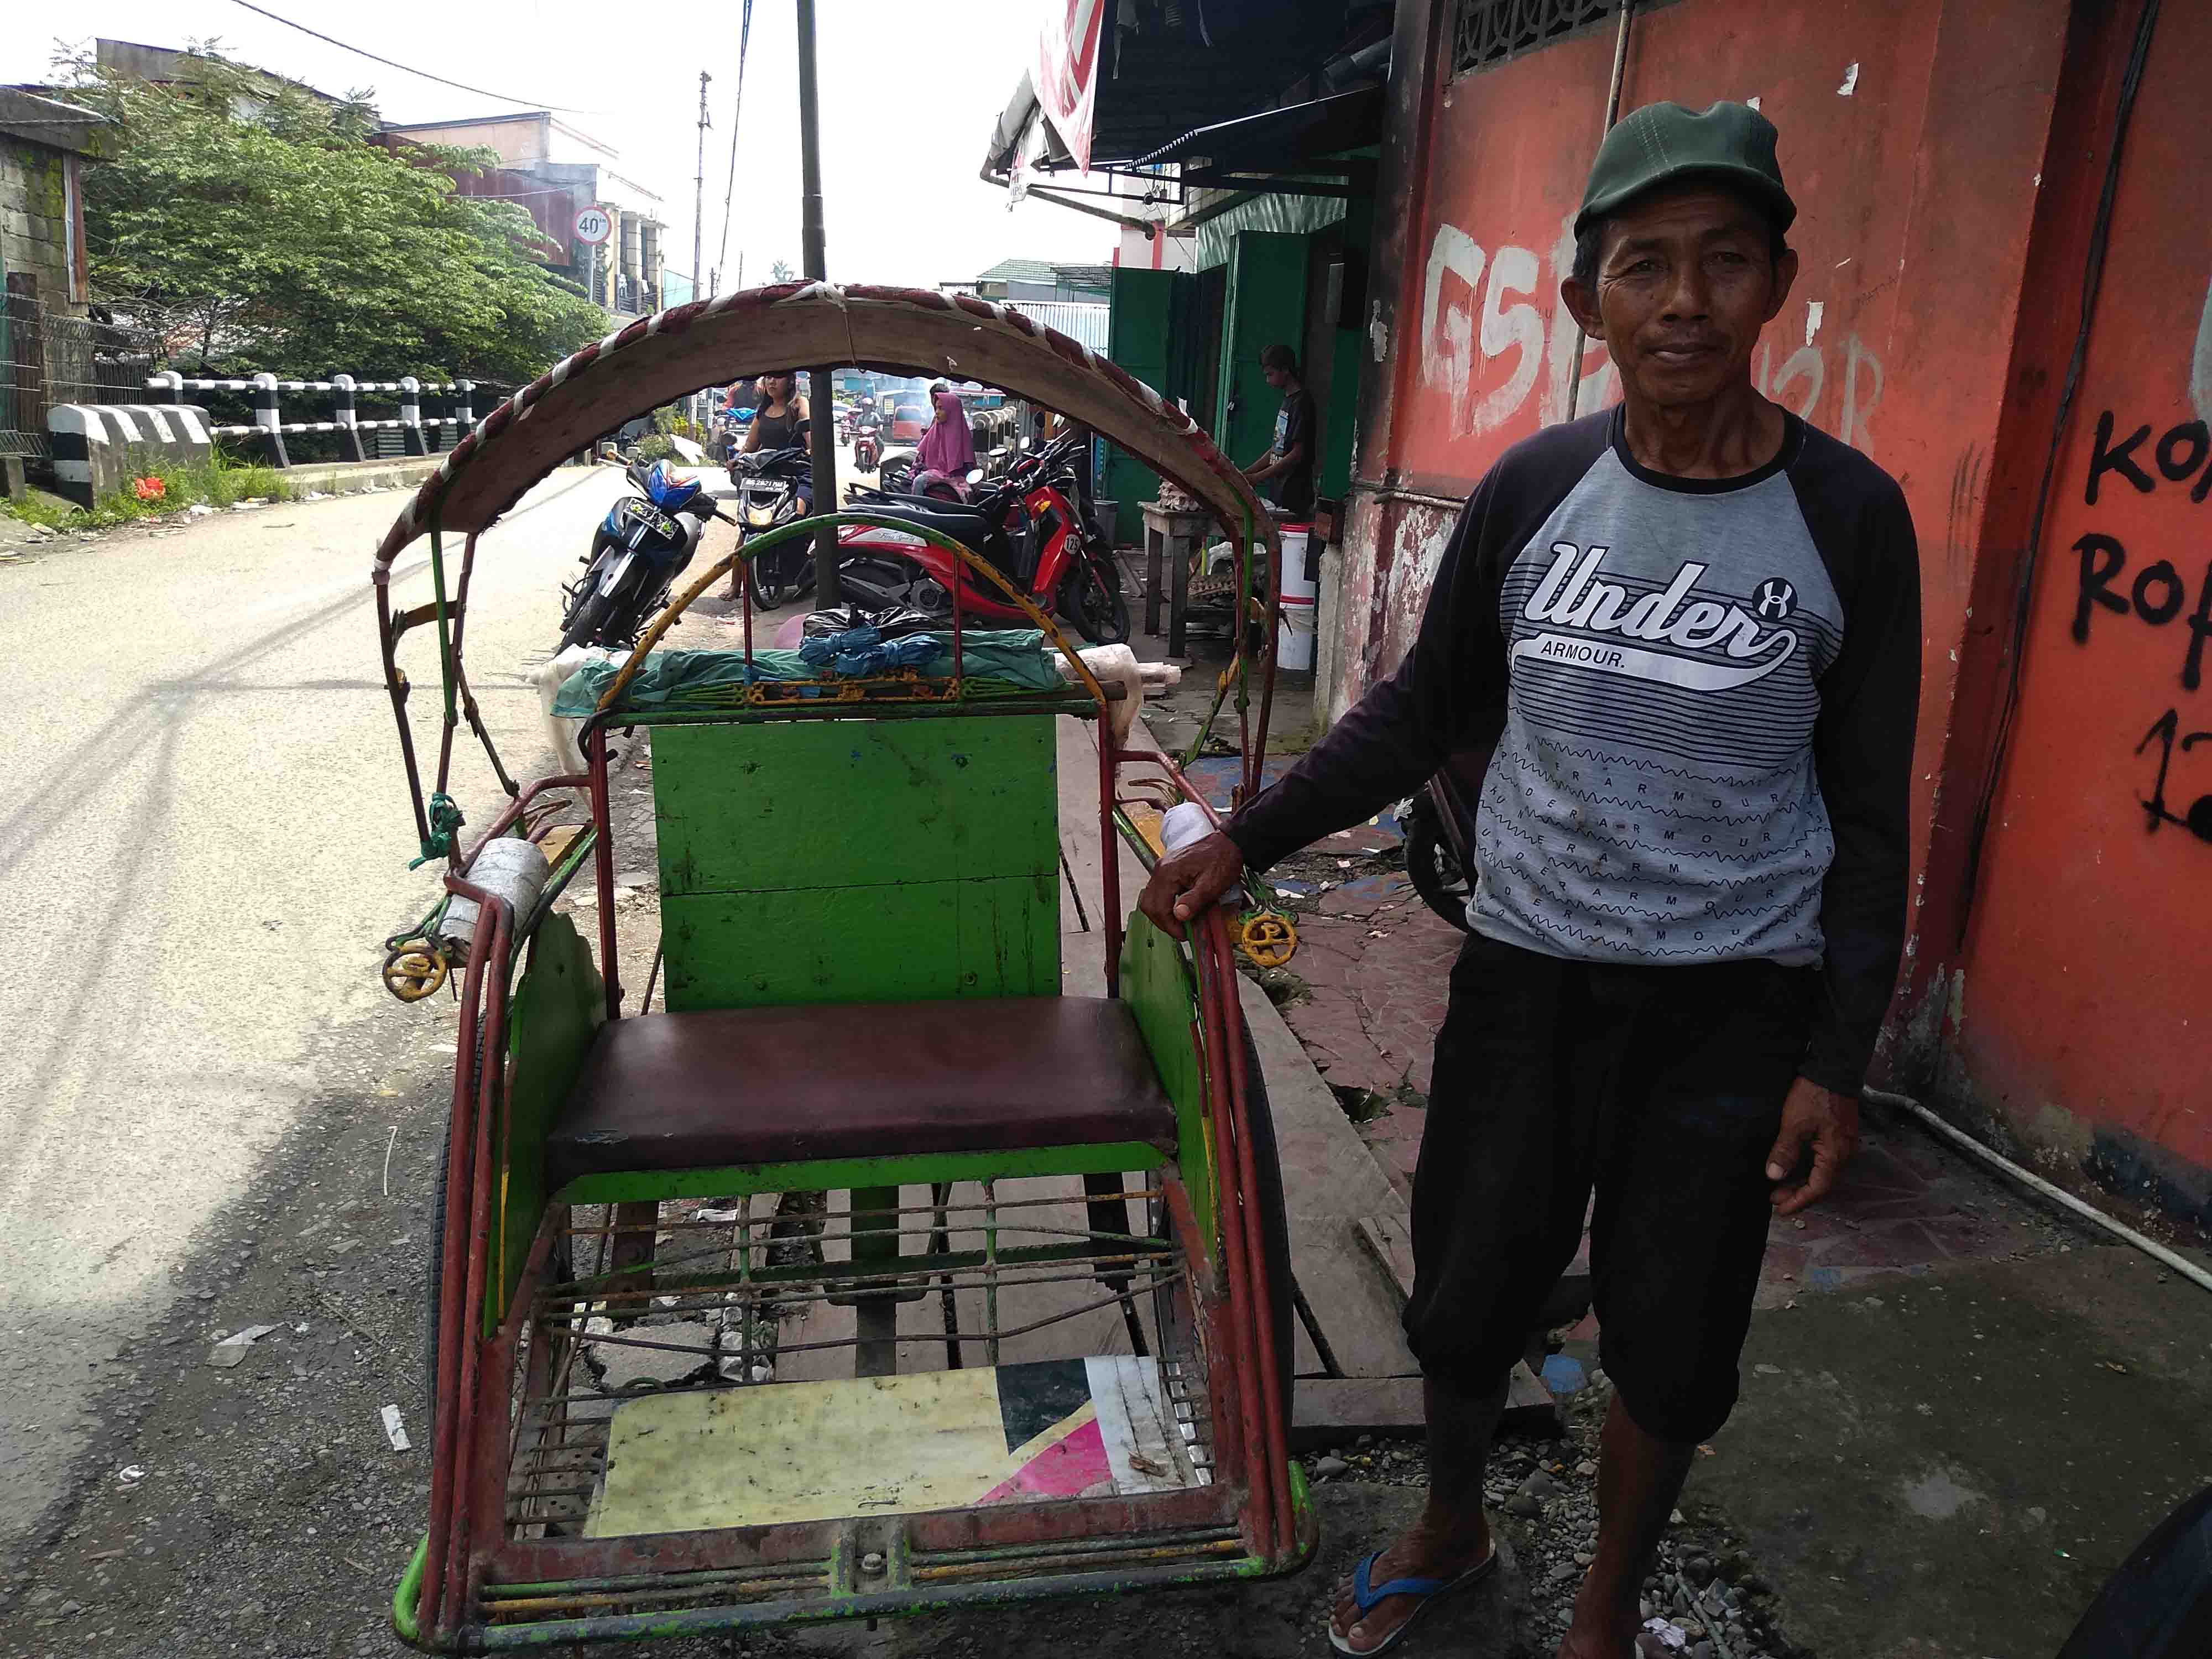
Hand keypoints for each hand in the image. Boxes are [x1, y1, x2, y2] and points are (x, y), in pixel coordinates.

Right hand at [1137, 831, 1244, 934]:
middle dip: (1163, 922)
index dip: (1169, 925)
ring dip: (1163, 914)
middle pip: (1149, 904)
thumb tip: (1179, 916)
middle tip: (1180, 932)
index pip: (1158, 907)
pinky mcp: (1168, 869)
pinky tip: (1180, 909)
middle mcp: (1161, 870)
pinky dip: (1166, 904)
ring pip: (1151, 899)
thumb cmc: (1222, 860)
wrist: (1228, 842)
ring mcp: (1163, 868)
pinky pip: (1159, 891)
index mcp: (1168, 873)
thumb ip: (1194, 901)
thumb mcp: (1211, 885)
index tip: (1184, 935)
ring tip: (1181, 923)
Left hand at [1765, 1077, 1858, 1215]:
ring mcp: (1844, 1145)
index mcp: (1836, 1154)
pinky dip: (1808, 1168)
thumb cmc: (1815, 1094)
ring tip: (1780, 1186)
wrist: (1833, 1069)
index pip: (1818, 1188)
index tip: (1781, 1209)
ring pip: (1823, 1173)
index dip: (1799, 1201)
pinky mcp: (1839, 1136)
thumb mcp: (1794, 1124)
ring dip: (1802, 1181)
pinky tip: (1794, 1168)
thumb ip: (1785, 1151)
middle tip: (1775, 1198)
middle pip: (1822, 1184)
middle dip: (1798, 1193)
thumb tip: (1774, 1176)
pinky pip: (1824, 1161)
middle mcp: (1844, 1154)